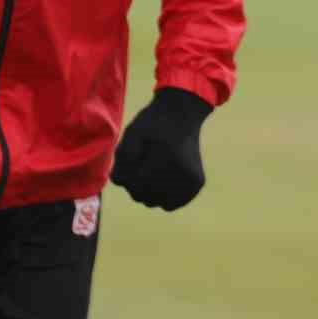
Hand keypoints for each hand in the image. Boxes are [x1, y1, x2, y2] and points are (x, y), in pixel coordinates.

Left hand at [110, 88, 211, 211]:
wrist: (181, 115)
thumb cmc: (152, 125)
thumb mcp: (132, 134)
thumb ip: (123, 159)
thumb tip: (120, 183)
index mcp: (165, 156)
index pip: (135, 184)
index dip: (126, 176)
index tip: (129, 163)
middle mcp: (182, 172)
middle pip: (144, 197)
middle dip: (136, 185)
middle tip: (139, 165)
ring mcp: (192, 180)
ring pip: (158, 203)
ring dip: (149, 192)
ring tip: (151, 170)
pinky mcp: (197, 184)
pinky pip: (172, 204)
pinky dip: (163, 196)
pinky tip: (161, 179)